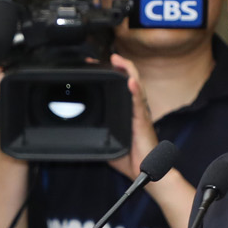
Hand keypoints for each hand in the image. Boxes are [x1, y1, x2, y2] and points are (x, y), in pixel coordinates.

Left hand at [106, 54, 164, 180]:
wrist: (144, 171)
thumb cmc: (131, 158)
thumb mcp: (109, 143)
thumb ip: (99, 134)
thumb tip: (82, 132)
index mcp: (128, 111)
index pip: (120, 86)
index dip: (112, 73)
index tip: (96, 65)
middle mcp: (136, 108)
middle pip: (129, 80)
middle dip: (119, 66)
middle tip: (107, 56)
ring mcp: (140, 113)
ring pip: (135, 86)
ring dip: (128, 71)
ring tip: (119, 59)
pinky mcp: (143, 121)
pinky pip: (139, 103)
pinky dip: (135, 91)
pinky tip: (131, 81)